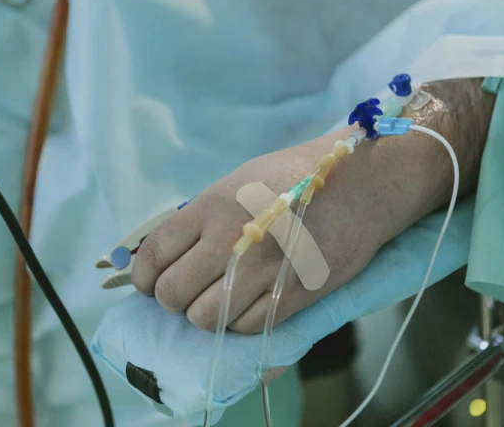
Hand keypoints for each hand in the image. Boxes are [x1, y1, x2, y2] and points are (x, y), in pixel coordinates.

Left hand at [131, 125, 433, 333]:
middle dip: (173, 300)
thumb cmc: (297, 177)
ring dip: (207, 315)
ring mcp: (262, 270)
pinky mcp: (293, 295)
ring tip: (220, 300)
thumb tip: (169, 255)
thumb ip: (202, 217)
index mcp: (212, 206)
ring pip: (205, 319)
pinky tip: (249, 304)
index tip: (149, 285)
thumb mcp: (239, 180)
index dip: (143, 279)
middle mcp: (231, 239)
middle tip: (188, 293)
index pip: (154, 255)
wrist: (360, 184)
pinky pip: (244, 327)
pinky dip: (240, 323)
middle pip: (173, 295)